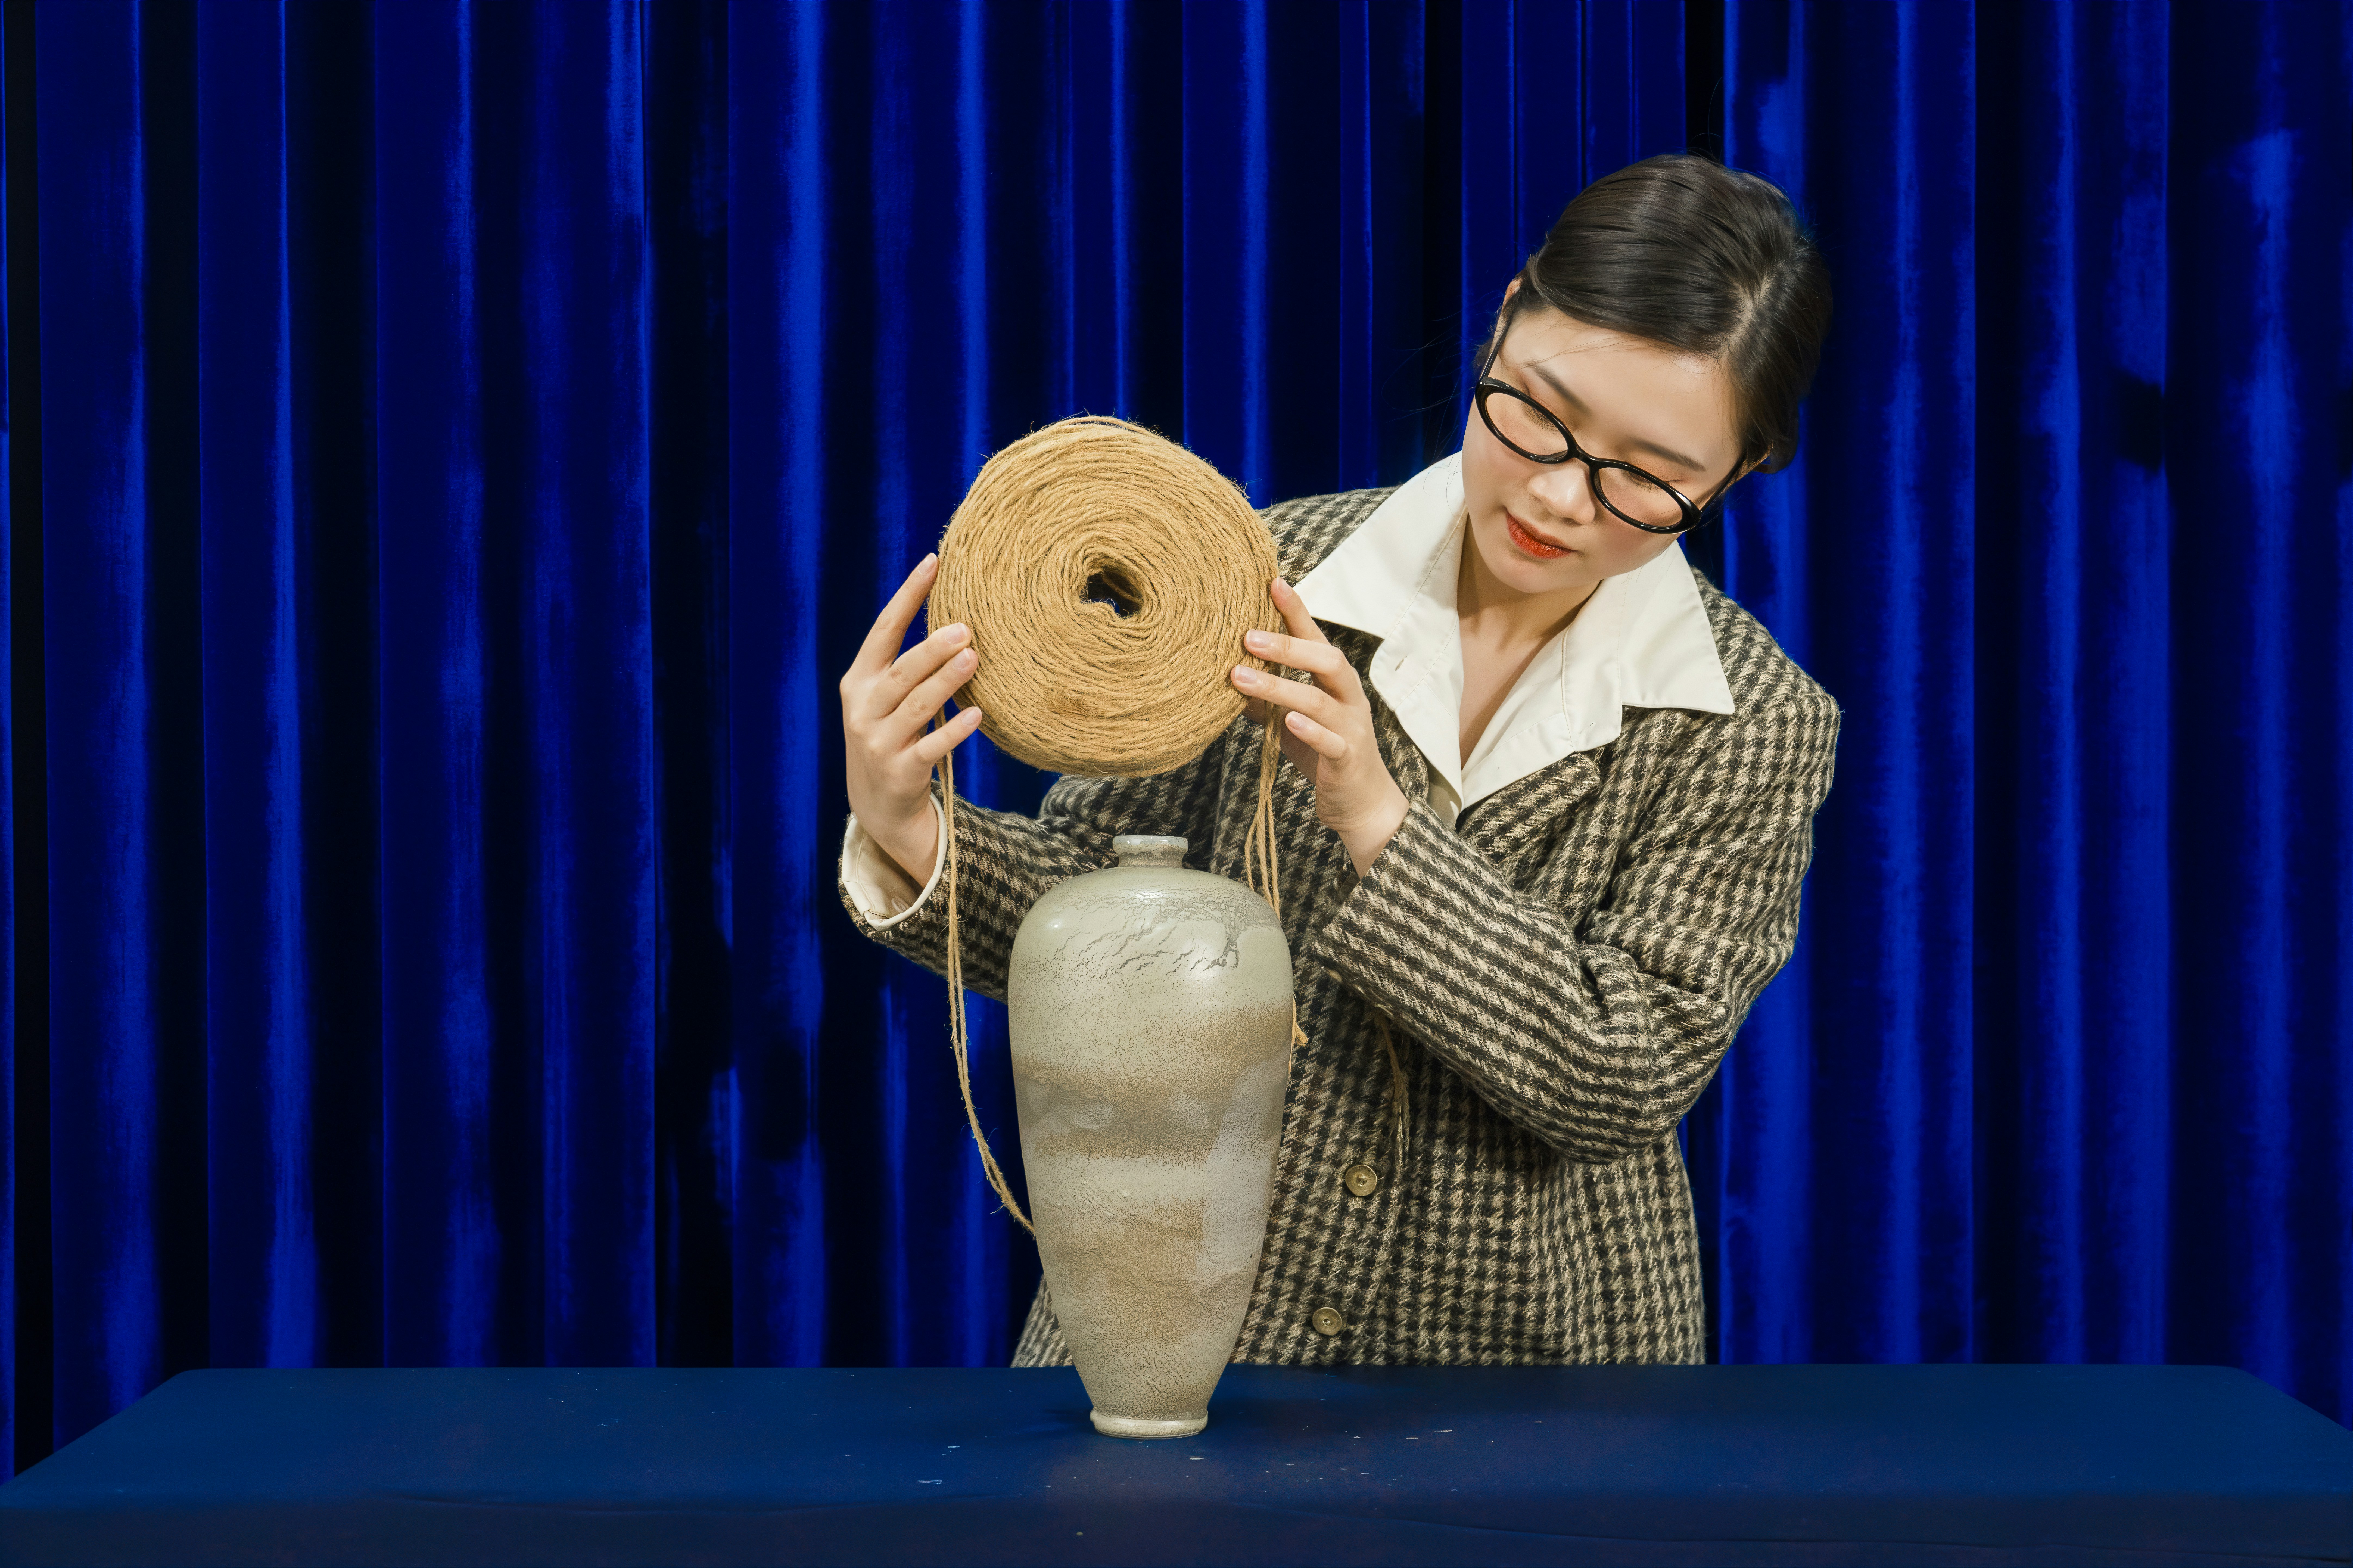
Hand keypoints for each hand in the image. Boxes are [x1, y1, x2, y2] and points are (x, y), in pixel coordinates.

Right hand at [840, 552, 985, 883]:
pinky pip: (931, 747)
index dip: (908, 596)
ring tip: (974, 658)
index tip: (933, 563)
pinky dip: (954, 731)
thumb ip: (906, 665)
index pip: (883, 630)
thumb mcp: (885, 698)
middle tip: (966, 627)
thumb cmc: (891, 736)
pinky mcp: (900, 772)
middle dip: (932, 647)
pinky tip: (977, 715)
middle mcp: (863, 709)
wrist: (877, 806)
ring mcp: (878, 742)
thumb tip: (954, 618)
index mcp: (859, 681)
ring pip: (916, 705)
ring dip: (945, 682)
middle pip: (901, 670)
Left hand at [1231, 575, 1409, 877]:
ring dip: (1279, 685)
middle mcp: (1348, 697)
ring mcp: (1351, 727)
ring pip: (1319, 699)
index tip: (1272, 582)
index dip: (1296, 610)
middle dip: (1288, 644)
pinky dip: (1308, 729)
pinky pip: (1330, 740)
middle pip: (1326, 659)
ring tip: (1239, 677)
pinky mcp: (1347, 758)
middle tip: (1246, 635)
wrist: (1362, 804)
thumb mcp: (1290, 721)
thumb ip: (1262, 698)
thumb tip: (1221, 675)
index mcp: (1335, 682)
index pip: (1316, 637)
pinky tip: (1285, 720)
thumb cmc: (1324, 754)